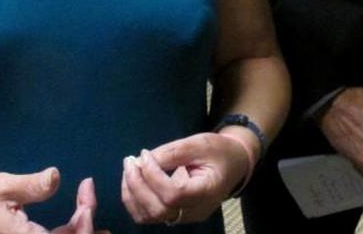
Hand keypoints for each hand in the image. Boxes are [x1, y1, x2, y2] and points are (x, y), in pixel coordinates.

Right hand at [0, 168, 103, 233]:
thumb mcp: (1, 187)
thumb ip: (32, 186)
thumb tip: (57, 176)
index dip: (85, 221)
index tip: (86, 191)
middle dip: (86, 225)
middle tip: (89, 196)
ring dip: (79, 228)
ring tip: (89, 205)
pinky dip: (68, 230)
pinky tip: (79, 215)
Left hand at [120, 133, 248, 225]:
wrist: (232, 164)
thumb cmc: (219, 152)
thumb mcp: (199, 144)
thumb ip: (173, 152)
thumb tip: (142, 160)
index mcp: (206, 192)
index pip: (173, 195)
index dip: (153, 176)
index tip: (145, 154)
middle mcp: (194, 211)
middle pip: (157, 210)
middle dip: (137, 185)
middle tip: (130, 160)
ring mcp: (183, 217)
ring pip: (148, 216)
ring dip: (132, 193)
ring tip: (130, 168)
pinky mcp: (174, 215)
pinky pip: (148, 215)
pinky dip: (134, 200)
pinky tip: (134, 179)